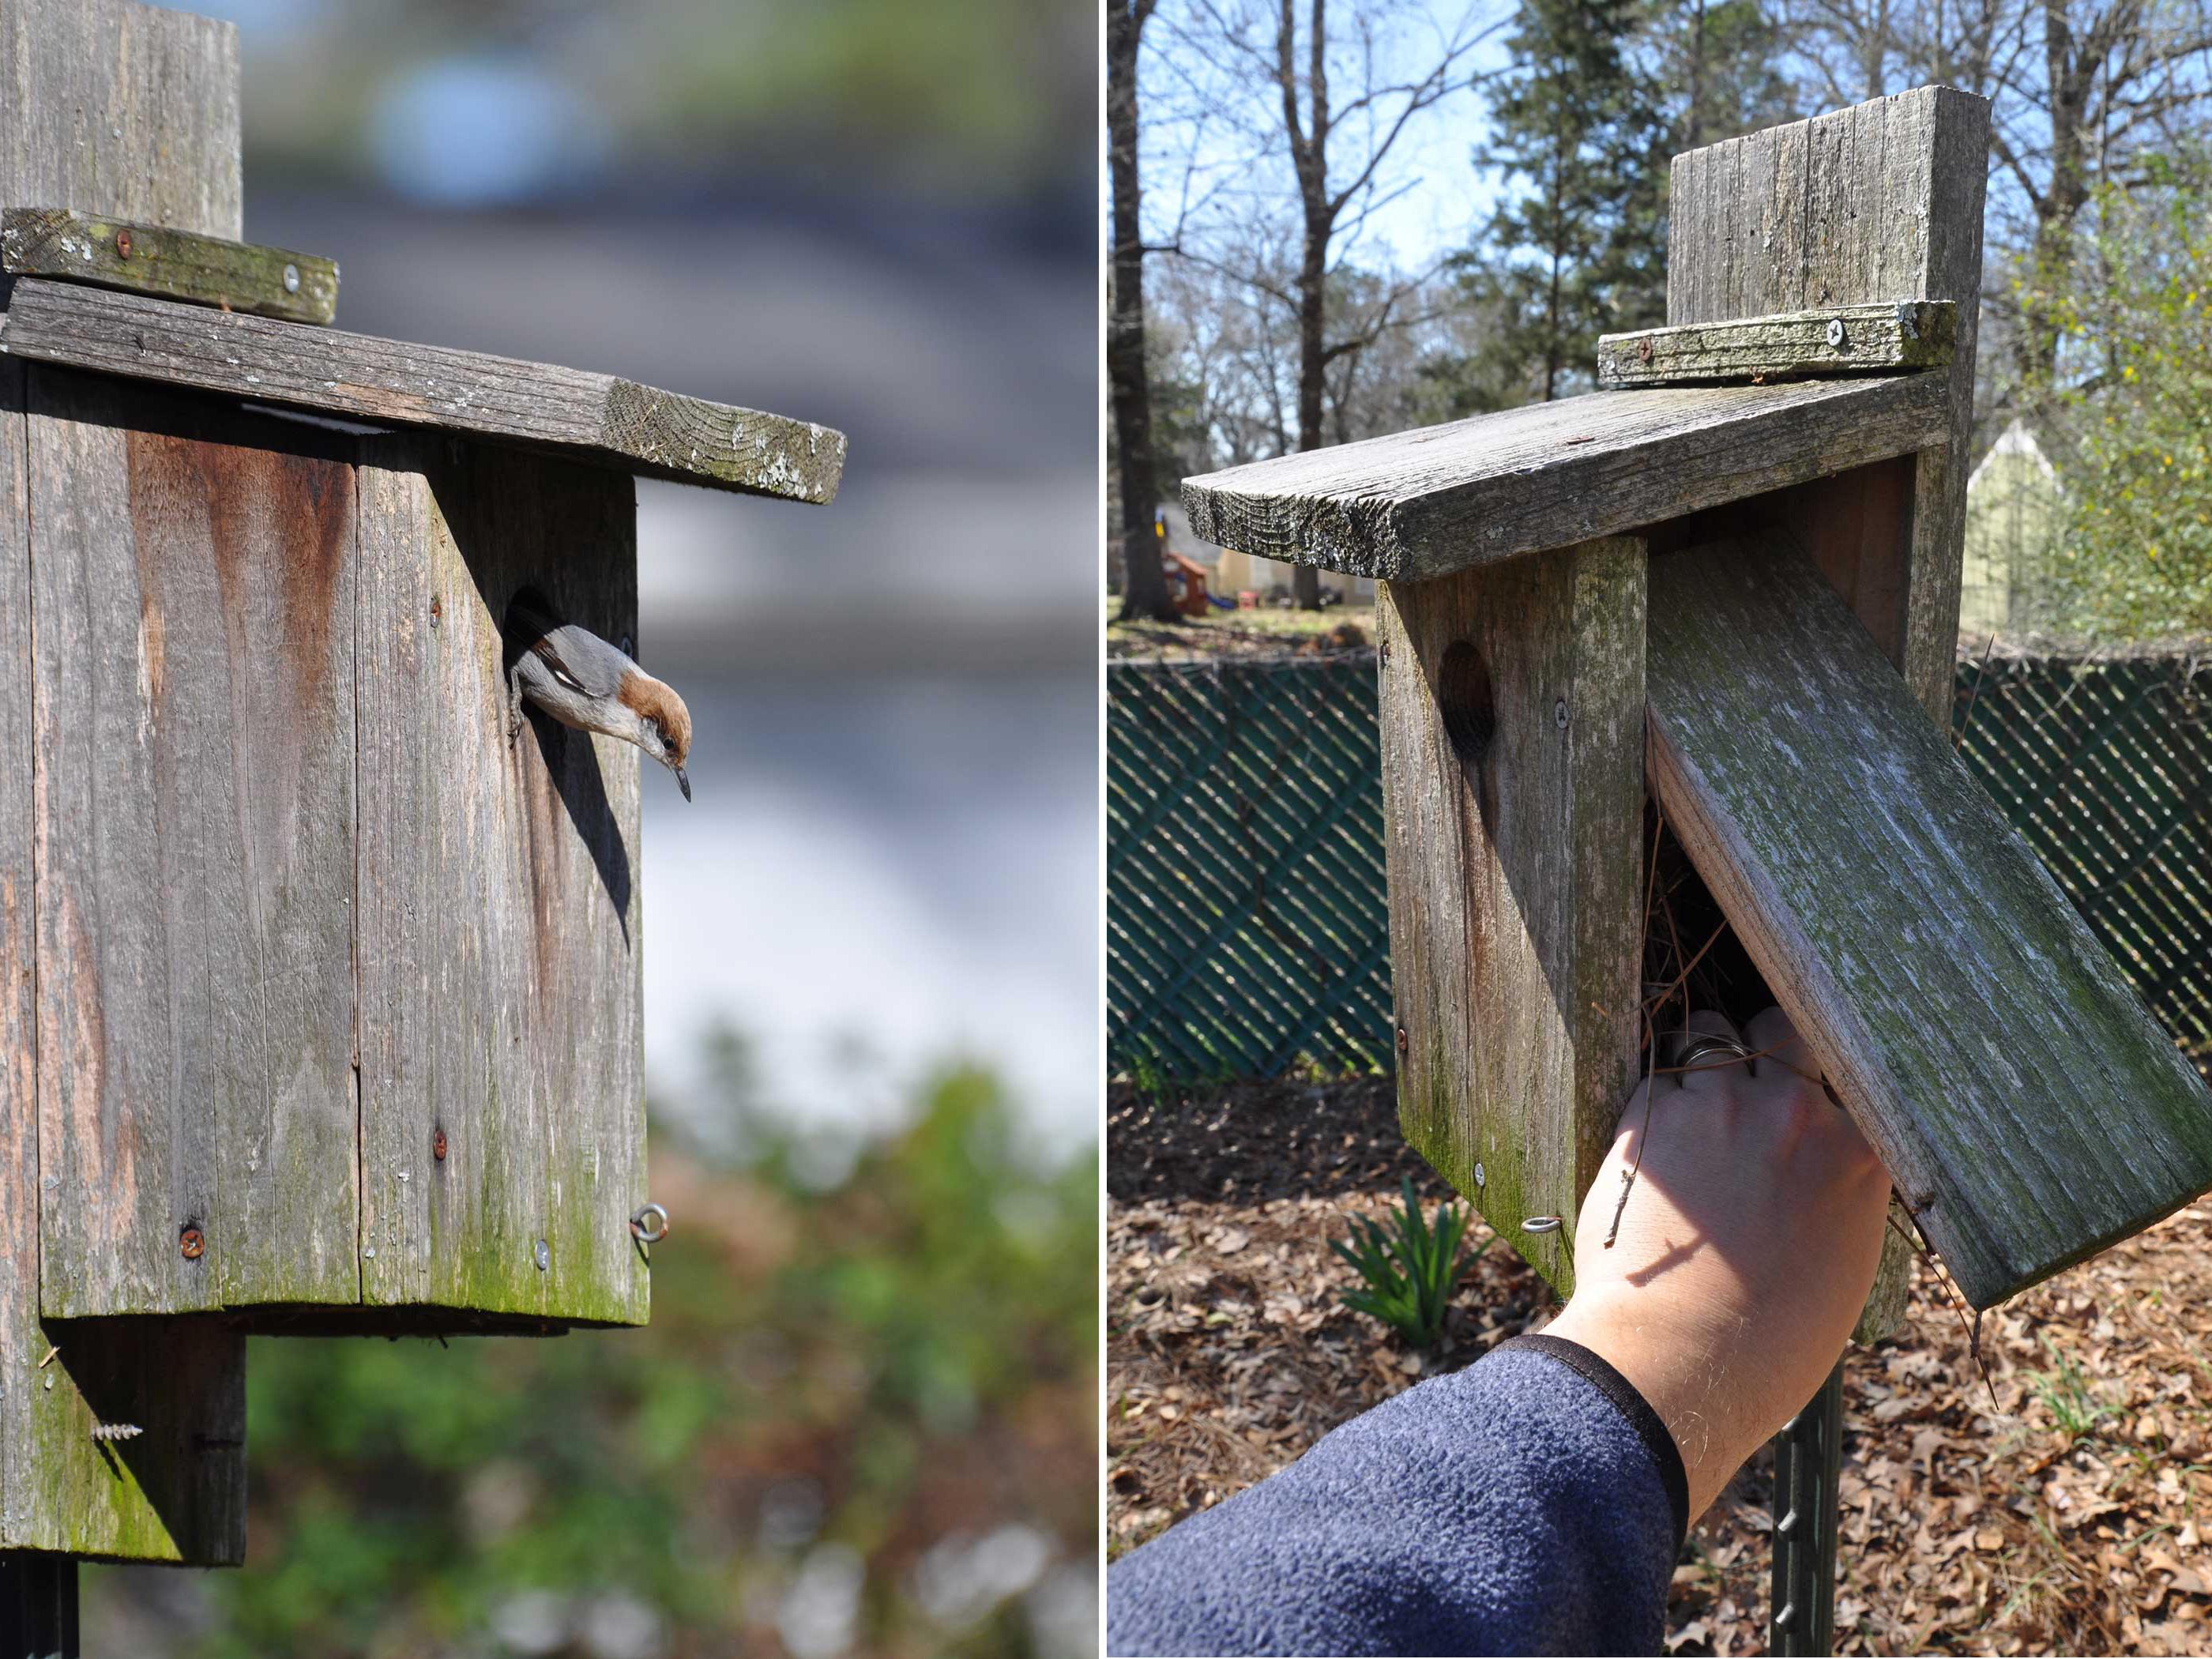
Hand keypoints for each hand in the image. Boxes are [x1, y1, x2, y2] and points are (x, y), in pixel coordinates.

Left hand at [1543, 1006, 1891, 1519]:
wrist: (1687, 1356)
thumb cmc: (1772, 1341)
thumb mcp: (1841, 1264)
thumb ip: (1836, 1194)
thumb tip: (1818, 1173)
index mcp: (1860, 1154)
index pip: (1848, 1069)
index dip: (1819, 1070)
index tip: (1803, 1077)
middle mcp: (1795, 1114)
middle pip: (1783, 1028)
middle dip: (1763, 1042)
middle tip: (1742, 1077)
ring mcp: (1722, 1107)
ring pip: (1709, 1036)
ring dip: (1699, 1059)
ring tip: (1687, 1102)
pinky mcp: (1652, 1116)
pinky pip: (1654, 1075)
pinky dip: (1652, 1096)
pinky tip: (1649, 1136)